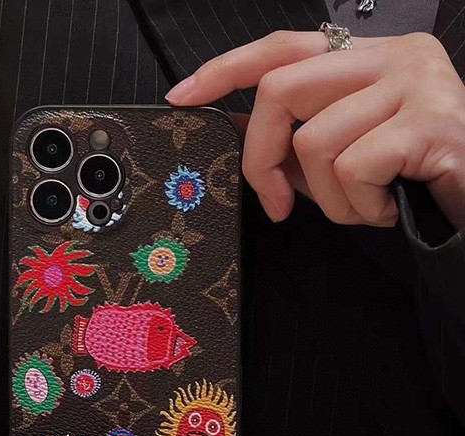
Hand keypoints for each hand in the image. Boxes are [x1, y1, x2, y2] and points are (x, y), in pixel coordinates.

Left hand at [166, 31, 464, 228]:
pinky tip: (387, 209)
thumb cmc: (410, 180)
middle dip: (262, 159)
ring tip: (364, 206)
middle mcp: (393, 55)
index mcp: (368, 57)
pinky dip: (360, 207)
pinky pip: (354, 169)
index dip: (226, 69)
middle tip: (278, 204)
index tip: (183, 94)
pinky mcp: (430, 121)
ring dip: (330, 199)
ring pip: (316, 142)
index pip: (283, 47)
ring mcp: (414, 83)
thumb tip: (240, 137)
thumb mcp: (343, 155)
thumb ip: (296, 141)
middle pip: (281, 90)